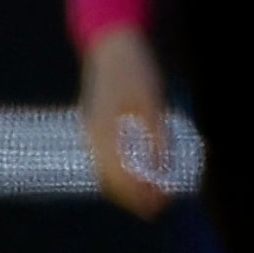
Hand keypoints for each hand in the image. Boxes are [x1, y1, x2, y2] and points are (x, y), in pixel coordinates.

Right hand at [79, 25, 174, 216]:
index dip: (138, 195)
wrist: (113, 45)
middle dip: (133, 197)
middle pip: (109, 179)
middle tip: (158, 207)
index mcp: (104, 132)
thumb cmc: (134, 70)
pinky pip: (107, 158)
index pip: (118, 177)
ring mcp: (94, 130)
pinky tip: (137, 172)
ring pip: (106, 171)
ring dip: (128, 187)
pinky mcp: (98, 125)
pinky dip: (122, 172)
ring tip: (151, 195)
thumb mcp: (151, 101)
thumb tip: (160, 170)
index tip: (159, 206)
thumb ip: (154, 136)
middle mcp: (94, 135)